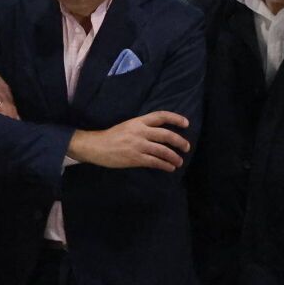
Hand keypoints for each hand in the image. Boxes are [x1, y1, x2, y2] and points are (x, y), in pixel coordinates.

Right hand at [71, 111, 191, 170]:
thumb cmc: (112, 136)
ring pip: (163, 151)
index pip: (161, 116)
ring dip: (174, 157)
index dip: (175, 118)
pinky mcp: (135, 158)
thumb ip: (143, 127)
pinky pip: (155, 162)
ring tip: (179, 161)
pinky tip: (170, 168)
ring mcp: (138, 145)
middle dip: (179, 141)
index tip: (186, 123)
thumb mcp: (128, 126)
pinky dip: (165, 165)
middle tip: (187, 147)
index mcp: (138, 121)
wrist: (96, 146)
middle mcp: (140, 132)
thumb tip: (159, 134)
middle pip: (166, 135)